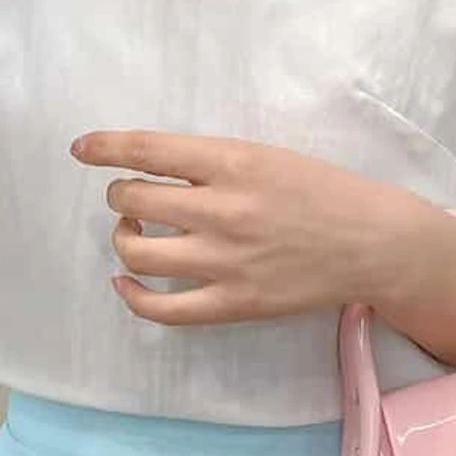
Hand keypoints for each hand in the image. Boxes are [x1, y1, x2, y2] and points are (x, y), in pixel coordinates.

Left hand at [71, 130, 432, 326]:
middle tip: (132, 196)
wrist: (374, 243)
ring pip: (138, 251)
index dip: (106, 147)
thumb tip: (150, 167)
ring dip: (124, 236)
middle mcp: (223, 210)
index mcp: (234, 162)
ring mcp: (226, 261)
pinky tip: (126, 281)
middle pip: (133, 199)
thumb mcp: (268, 155)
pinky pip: (162, 308)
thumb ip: (212, 162)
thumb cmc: (323, 190)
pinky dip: (132, 294)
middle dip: (121, 194)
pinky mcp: (233, 303)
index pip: (148, 150)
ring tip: (135, 231)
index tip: (81, 148)